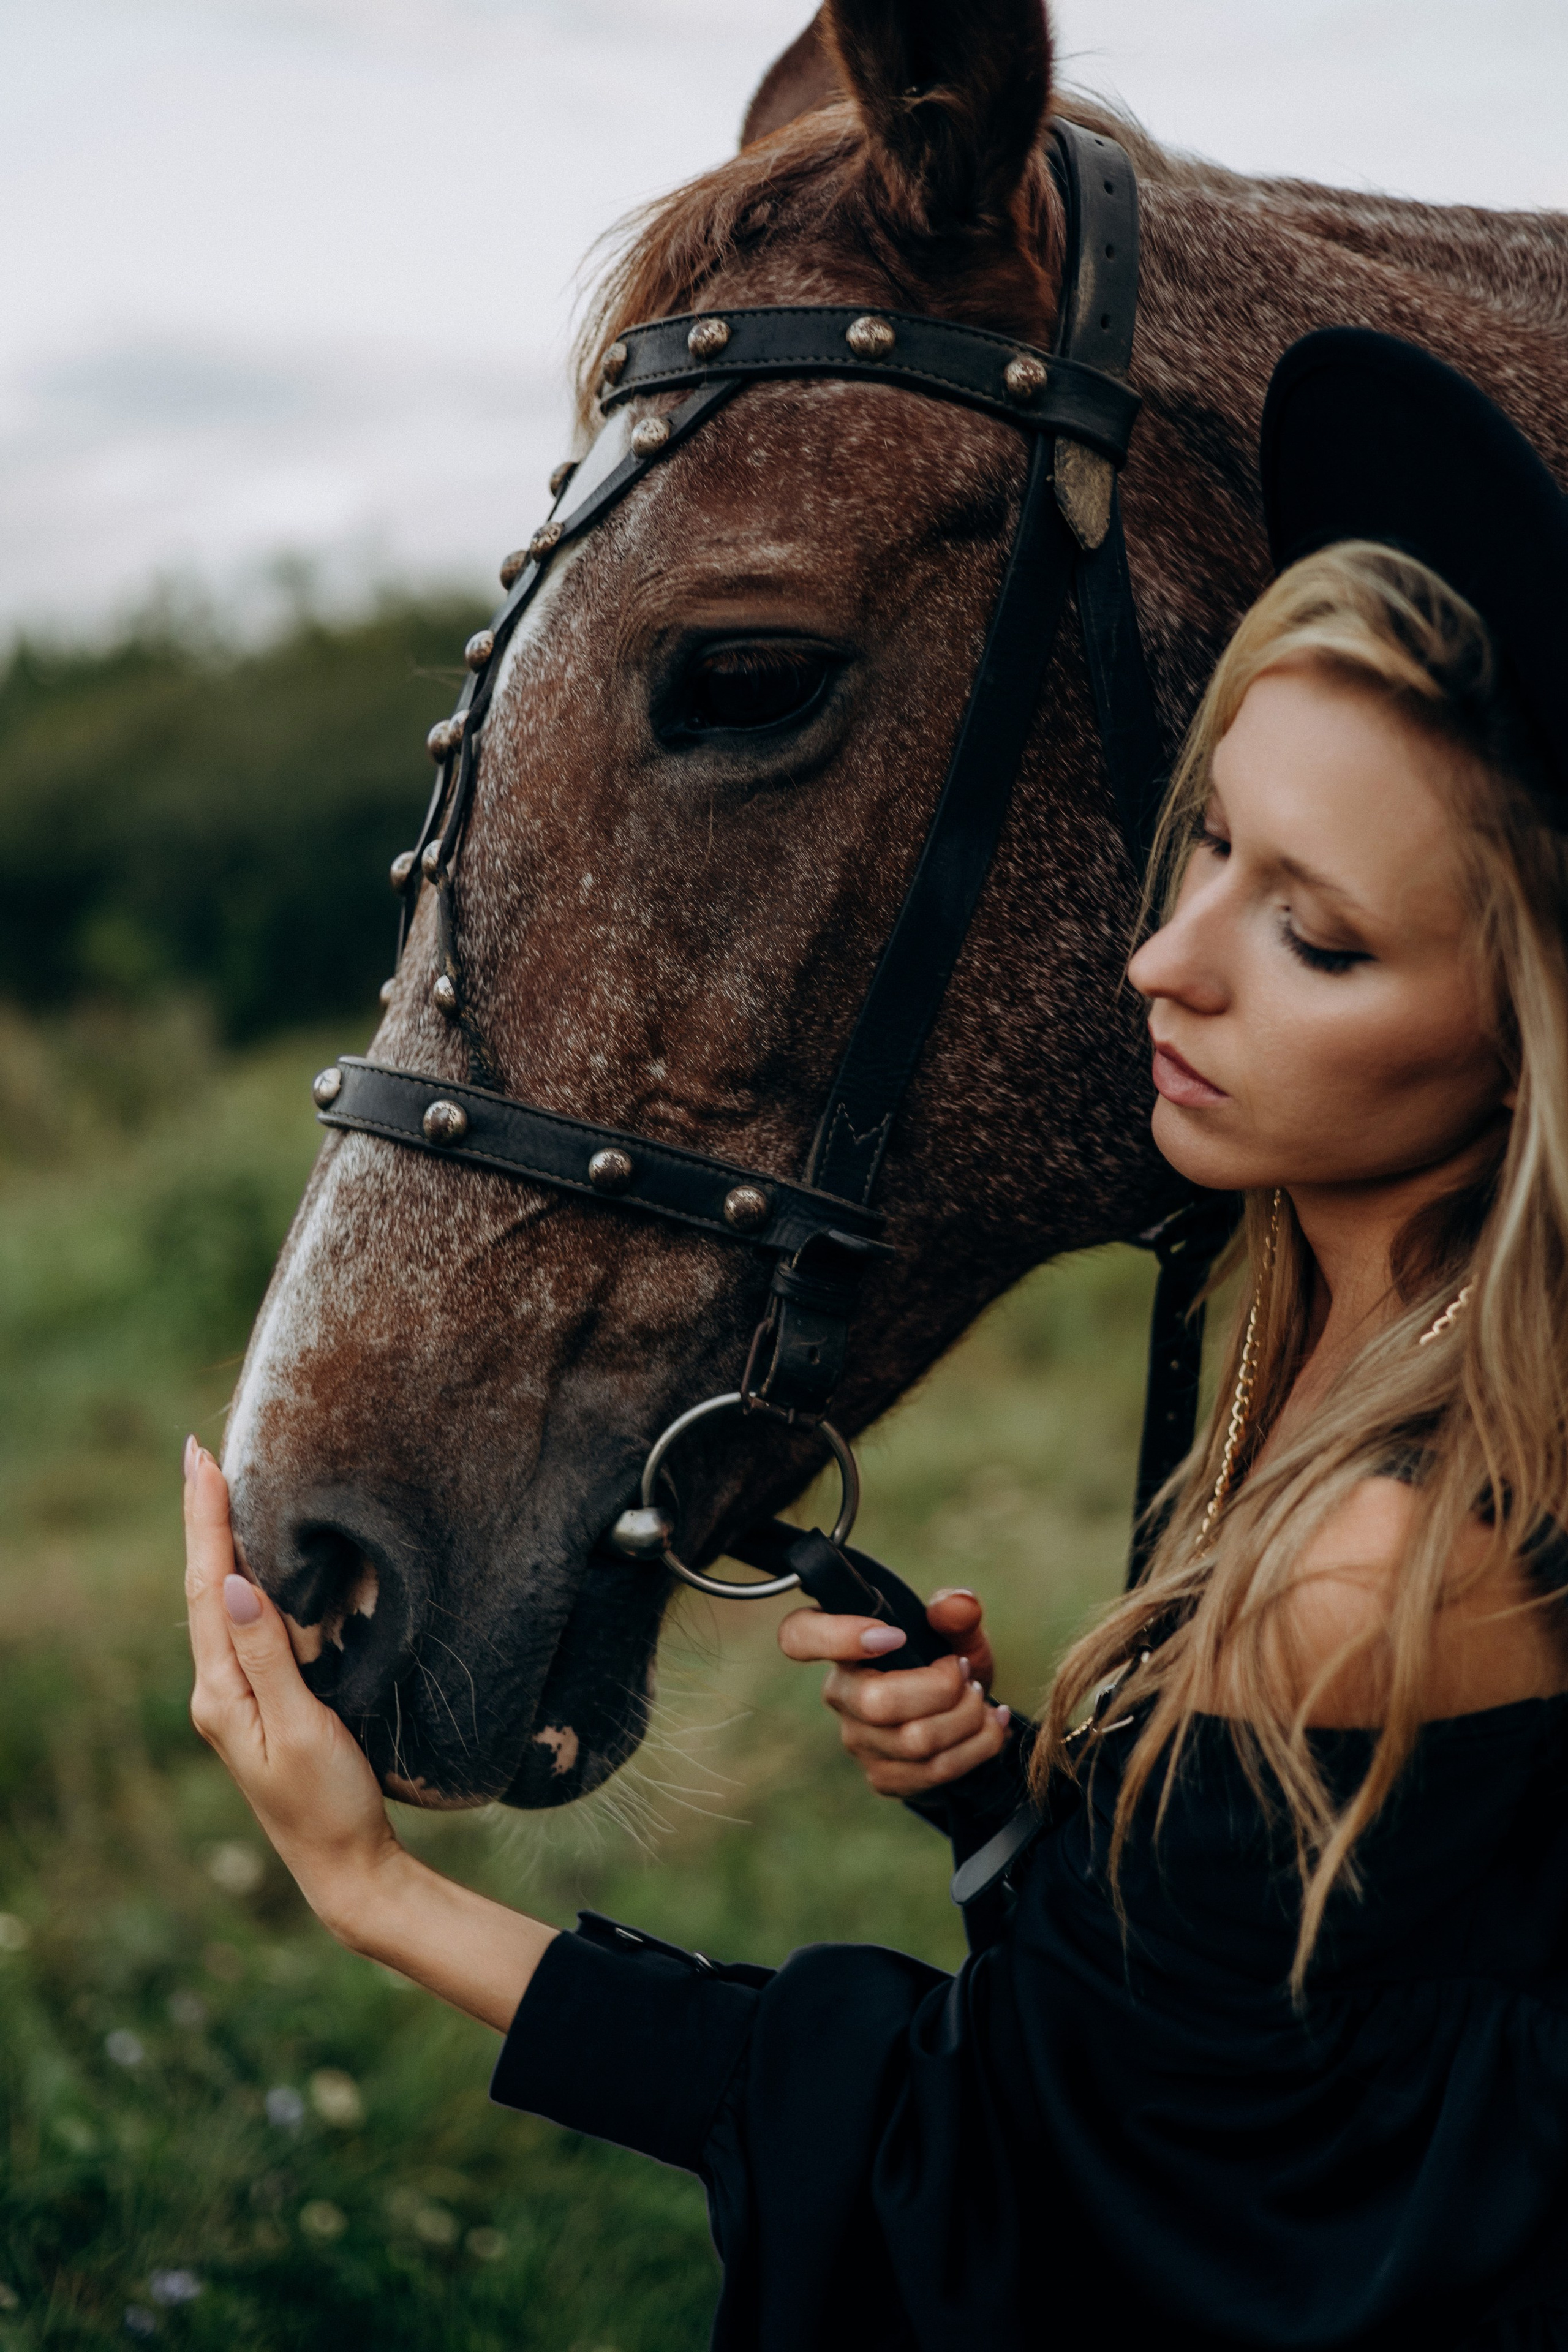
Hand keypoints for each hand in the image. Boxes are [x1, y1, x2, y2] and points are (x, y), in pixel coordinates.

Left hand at [182, 1440, 554, 2028]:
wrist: (345, 1868)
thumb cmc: (329, 1804)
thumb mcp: (302, 1729)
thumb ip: (270, 1658)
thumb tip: (236, 1586)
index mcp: (222, 1692)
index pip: (207, 1588)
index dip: (205, 1522)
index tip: (201, 1462)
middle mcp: (219, 1690)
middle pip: (204, 1587)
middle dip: (202, 1520)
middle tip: (199, 1456)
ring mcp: (237, 1698)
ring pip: (220, 1604)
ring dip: (218, 1545)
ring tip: (219, 1492)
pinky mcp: (261, 1704)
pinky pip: (242, 1626)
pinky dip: (243, 1581)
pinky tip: (254, 1566)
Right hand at [777, 1587, 1010, 1797]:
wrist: (964, 1721)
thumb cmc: (949, 1666)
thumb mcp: (958, 1633)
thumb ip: (958, 1612)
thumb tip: (957, 1605)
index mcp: (845, 1648)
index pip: (798, 1636)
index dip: (837, 1635)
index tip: (894, 1635)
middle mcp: (841, 1695)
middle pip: (877, 1702)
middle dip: (942, 1687)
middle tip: (966, 1673)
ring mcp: (858, 1742)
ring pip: (915, 1741)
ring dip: (967, 1718)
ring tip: (982, 1700)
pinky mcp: (883, 1778)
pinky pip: (935, 1771)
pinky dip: (978, 1747)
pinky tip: (991, 1728)